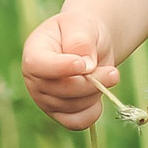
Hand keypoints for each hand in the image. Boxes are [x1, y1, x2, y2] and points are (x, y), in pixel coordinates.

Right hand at [22, 8, 117, 130]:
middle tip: (113, 72)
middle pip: (61, 90)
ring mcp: (44, 100)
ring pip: (73, 107)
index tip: (84, 64)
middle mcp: (34, 80)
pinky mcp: (59, 115)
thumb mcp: (81, 24)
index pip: (38, 65)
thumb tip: (86, 66)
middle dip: (92, 82)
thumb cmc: (82, 31)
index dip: (61, 68)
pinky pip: (76, 123)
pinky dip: (92, 112)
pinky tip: (99, 96)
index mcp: (33, 52)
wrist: (89, 45)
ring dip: (96, 93)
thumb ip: (81, 41)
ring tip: (105, 76)